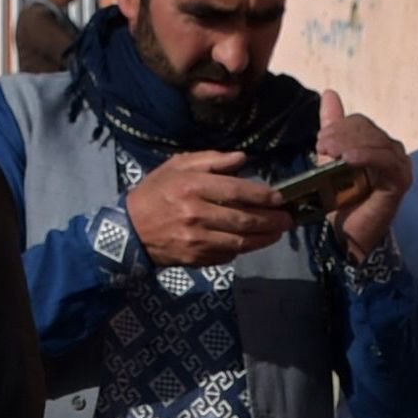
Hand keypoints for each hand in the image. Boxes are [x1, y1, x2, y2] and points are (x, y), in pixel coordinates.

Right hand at [124, 149, 289, 269]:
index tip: (279, 198)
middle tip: (287, 219)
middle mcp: (196, 214)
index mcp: (192, 186)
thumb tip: (242, 158)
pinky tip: (252, 242)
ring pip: (240, 241)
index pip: (236, 191)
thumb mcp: (177, 166)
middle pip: (243, 219)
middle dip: (270, 220)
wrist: (130, 230)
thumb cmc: (156, 193)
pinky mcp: (196, 258)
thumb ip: (211, 160)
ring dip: (264, 238)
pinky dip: (242, 249)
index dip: (262, 196)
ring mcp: (196, 239)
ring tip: (277, 232)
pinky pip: (227, 255)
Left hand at [316, 92, 408, 258]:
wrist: (347, 237)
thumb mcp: (331, 159)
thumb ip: (333, 128)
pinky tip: (347, 159)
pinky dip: (365, 155)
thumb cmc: (340, 203)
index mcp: (377, 146)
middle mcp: (392, 153)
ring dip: (348, 143)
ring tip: (328, 152)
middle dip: (341, 134)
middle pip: (366, 129)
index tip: (320, 142)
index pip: (360, 124)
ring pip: (374, 140)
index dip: (339, 128)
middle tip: (321, 147)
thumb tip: (330, 93)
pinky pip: (383, 158)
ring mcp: (400, 165)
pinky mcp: (401, 179)